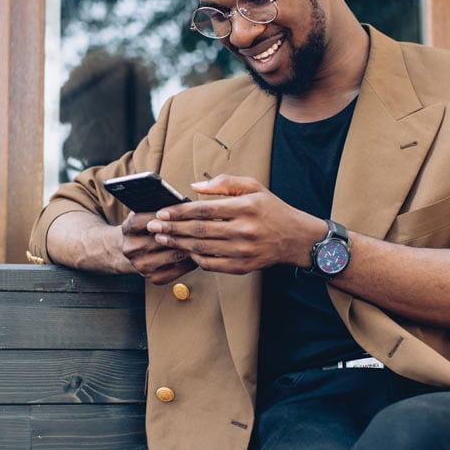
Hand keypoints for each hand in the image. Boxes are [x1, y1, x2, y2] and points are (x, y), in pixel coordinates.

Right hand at [121, 211, 196, 284]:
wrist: (129, 253)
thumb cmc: (143, 230)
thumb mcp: (143, 214)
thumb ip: (157, 208)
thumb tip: (183, 204)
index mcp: (128, 228)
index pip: (149, 219)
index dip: (167, 216)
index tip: (185, 211)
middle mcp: (132, 248)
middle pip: (163, 239)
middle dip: (183, 231)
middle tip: (203, 225)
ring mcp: (142, 265)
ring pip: (174, 254)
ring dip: (190, 247)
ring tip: (204, 239)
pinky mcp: (154, 278)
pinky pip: (178, 269)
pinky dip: (191, 261)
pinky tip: (198, 253)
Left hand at [146, 174, 324, 274]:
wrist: (296, 238)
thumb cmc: (271, 209)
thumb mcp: (254, 187)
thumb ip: (224, 183)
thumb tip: (194, 186)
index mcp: (245, 207)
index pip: (204, 210)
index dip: (179, 212)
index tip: (162, 212)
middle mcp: (244, 230)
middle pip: (199, 230)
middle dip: (172, 229)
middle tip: (153, 226)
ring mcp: (243, 250)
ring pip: (202, 248)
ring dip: (178, 244)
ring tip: (162, 238)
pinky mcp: (243, 266)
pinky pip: (211, 264)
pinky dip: (195, 258)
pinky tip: (184, 251)